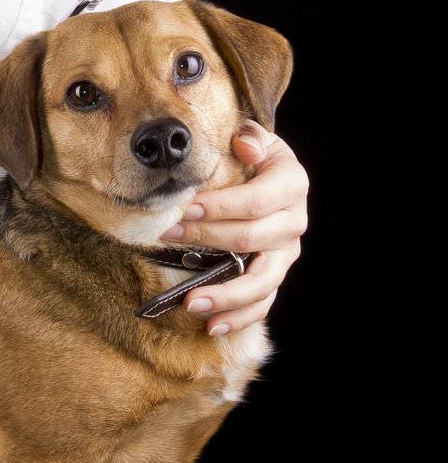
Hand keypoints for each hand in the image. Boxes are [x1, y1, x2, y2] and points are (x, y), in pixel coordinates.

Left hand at [161, 121, 307, 335]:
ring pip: (261, 282)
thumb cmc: (252, 154)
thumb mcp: (254, 136)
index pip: (255, 201)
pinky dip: (239, 318)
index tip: (184, 210)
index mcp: (291, 184)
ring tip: (190, 302)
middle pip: (251, 239)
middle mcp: (294, 221)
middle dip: (206, 240)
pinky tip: (212, 326)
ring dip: (225, 295)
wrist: (267, 172)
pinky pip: (262, 304)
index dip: (220, 207)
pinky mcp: (276, 275)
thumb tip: (244, 145)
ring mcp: (286, 253)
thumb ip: (249, 136)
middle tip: (167, 237)